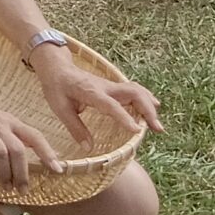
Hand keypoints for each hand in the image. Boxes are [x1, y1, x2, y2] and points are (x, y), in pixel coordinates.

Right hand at [0, 91, 63, 188]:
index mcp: (12, 123)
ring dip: (4, 172)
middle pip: (18, 150)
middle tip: (21, 190)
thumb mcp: (1, 124)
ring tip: (5, 186)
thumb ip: (16, 139)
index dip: (47, 153)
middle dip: (22, 173)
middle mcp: (1, 125)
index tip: (57, 170)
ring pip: (1, 152)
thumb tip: (37, 164)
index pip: (35, 136)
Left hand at [32, 49, 164, 143]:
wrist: (57, 66)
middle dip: (147, 110)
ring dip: (149, 105)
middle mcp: (105, 87)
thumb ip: (75, 128)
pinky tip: (153, 109)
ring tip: (158, 125)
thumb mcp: (59, 108)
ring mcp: (111, 86)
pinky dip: (145, 100)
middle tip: (157, 129)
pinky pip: (133, 90)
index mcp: (91, 92)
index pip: (111, 105)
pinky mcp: (113, 87)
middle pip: (133, 93)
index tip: (137, 130)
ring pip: (136, 90)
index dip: (124, 117)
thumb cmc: (56, 87)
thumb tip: (89, 148)